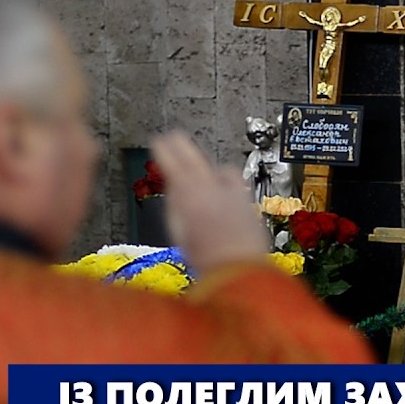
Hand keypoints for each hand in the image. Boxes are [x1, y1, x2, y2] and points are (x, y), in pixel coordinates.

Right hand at [150, 133, 269, 271]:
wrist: (239, 267)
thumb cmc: (204, 257)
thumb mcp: (179, 232)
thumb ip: (175, 207)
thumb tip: (175, 189)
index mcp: (189, 195)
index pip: (173, 164)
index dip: (164, 151)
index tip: (157, 141)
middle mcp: (211, 187)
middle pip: (194, 159)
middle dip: (181, 145)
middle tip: (172, 136)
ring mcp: (232, 192)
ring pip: (217, 168)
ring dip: (205, 165)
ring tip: (197, 166)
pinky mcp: (247, 200)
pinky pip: (233, 181)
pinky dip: (224, 180)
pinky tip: (222, 185)